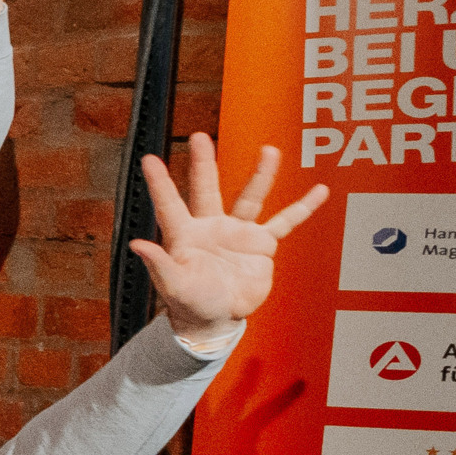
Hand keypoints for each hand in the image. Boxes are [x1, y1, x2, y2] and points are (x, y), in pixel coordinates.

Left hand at [133, 137, 328, 352]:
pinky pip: (285, 221)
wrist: (217, 318)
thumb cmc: (190, 303)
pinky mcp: (262, 244)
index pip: (169, 204)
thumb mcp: (174, 286)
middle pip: (207, 189)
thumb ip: (159, 264)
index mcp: (184, 235)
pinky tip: (319, 190)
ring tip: (270, 151)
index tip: (149, 158)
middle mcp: (210, 227)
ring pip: (250, 198)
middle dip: (203, 163)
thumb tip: (136, 244)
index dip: (159, 182)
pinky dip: (303, 207)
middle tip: (200, 136)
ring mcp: (238, 232)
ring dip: (260, 176)